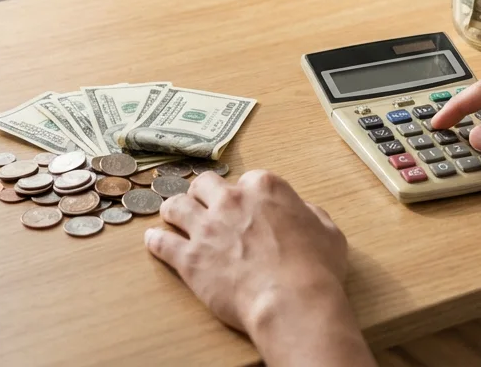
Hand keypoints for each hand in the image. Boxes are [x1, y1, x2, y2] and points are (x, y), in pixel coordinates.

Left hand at [144, 170, 349, 336]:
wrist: (291, 301)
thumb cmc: (315, 269)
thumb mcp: (328, 232)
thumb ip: (310, 215)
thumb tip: (302, 213)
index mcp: (265, 188)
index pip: (247, 179)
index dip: (245, 194)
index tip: (245, 204)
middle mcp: (231, 200)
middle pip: (205, 185)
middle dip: (203, 193)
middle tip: (204, 204)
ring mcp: (206, 228)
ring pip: (176, 206)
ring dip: (173, 210)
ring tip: (171, 215)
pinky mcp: (189, 258)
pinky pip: (162, 243)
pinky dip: (155, 241)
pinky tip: (152, 240)